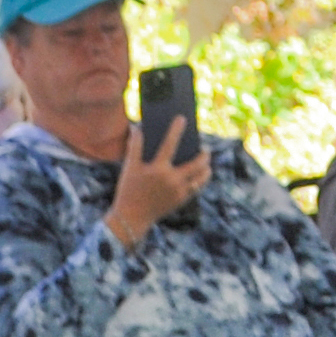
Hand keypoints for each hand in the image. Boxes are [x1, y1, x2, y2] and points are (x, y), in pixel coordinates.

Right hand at [105, 116, 211, 246]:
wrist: (131, 217)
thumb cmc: (128, 190)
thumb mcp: (129, 168)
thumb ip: (134, 147)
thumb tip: (136, 128)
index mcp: (157, 169)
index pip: (169, 144)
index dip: (176, 130)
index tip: (182, 119)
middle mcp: (171, 180)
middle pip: (197, 163)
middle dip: (204, 154)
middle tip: (205, 148)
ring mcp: (179, 192)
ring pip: (202, 177)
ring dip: (207, 168)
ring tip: (206, 162)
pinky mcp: (183, 200)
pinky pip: (198, 188)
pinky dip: (201, 180)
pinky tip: (202, 174)